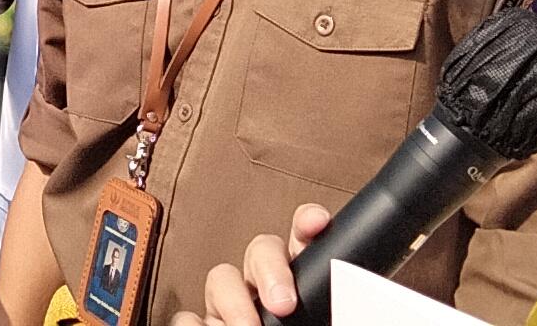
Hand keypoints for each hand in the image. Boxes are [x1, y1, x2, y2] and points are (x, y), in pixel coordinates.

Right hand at [180, 203, 331, 324]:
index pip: (302, 241)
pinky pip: (187, 316)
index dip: (306, 224)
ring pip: (221, 277)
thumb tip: (350, 304)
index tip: (317, 221)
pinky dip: (196, 325)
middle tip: (283, 305)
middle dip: (270, 269)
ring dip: (234, 303)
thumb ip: (336, 309)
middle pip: (261, 249)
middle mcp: (262, 286)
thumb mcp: (330, 318)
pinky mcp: (200, 324)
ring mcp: (229, 304)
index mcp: (299, 281)